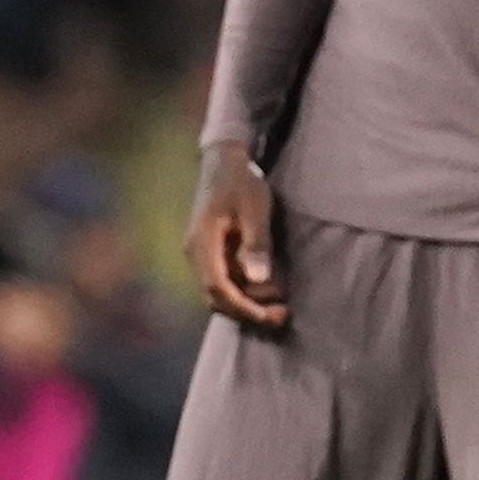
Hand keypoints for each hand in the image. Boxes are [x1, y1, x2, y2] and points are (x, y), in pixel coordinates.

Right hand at [185, 140, 286, 327]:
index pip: (217, 288)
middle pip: (216, 297)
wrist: (223, 164)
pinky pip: (225, 281)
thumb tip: (257, 279)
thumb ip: (256, 243)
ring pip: (221, 292)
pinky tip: (270, 289)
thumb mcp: (254, 209)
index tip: (269, 316)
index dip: (242, 307)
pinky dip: (246, 291)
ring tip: (281, 304)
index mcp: (202, 244)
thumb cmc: (241, 183)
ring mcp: (202, 255)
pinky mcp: (211, 254)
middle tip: (282, 315)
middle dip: (248, 311)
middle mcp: (196, 254)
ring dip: (248, 302)